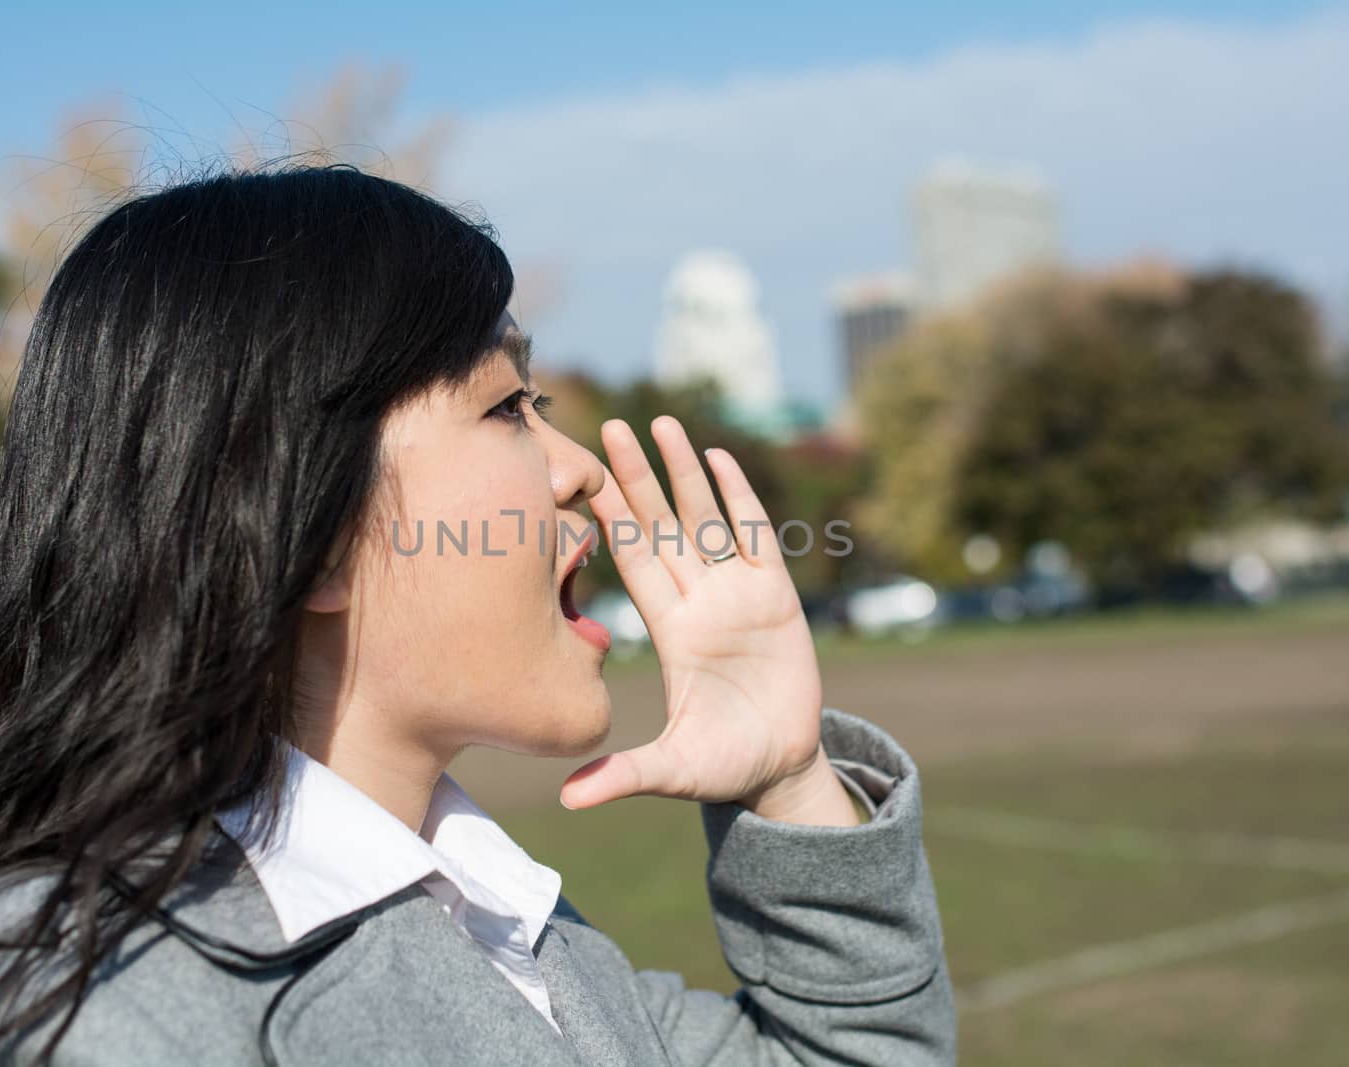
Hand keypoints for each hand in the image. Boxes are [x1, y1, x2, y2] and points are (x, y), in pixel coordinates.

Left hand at [559, 416, 851, 824]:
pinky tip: (719, 458)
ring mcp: (737, 593)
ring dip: (684, 472)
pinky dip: (738, 498)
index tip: (581, 478)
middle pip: (661, 525)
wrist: (781, 768)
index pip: (632, 561)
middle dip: (636, 477)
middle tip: (607, 427)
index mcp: (668, 630)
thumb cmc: (724, 766)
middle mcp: (697, 601)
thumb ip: (624, 775)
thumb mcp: (673, 769)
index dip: (609, 518)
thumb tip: (566, 801)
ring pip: (705, 518)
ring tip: (663, 422)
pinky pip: (756, 535)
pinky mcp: (778, 596)